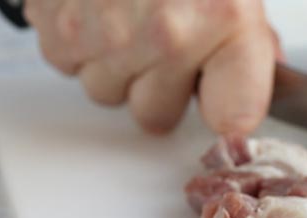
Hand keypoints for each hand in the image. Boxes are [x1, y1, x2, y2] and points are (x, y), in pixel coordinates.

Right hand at [24, 0, 278, 134]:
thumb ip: (249, 44)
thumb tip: (245, 96)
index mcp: (224, 22)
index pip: (233, 118)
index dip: (226, 111)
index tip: (223, 102)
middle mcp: (166, 35)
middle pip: (155, 116)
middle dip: (159, 86)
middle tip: (164, 39)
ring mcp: (107, 33)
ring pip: (107, 93)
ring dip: (116, 65)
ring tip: (128, 15)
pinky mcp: (57, 24)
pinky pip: (68, 65)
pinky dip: (79, 42)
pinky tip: (98, 8)